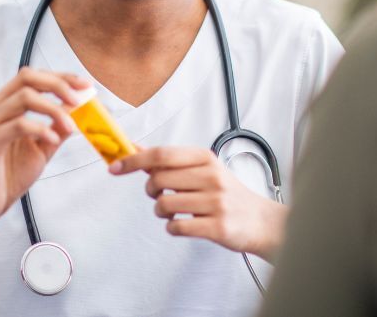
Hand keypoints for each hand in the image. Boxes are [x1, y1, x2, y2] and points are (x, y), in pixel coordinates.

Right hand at [0, 68, 87, 230]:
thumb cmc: (7, 175)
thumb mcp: (40, 148)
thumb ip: (56, 127)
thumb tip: (78, 108)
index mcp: (4, 106)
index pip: (32, 77)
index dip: (61, 76)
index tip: (85, 85)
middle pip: (27, 78)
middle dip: (58, 84)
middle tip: (79, 99)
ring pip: (24, 97)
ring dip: (54, 109)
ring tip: (70, 127)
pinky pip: (18, 125)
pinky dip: (41, 128)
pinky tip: (53, 141)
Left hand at [110, 146, 288, 259]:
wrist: (261, 221)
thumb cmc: (228, 194)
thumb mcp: (204, 170)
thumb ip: (170, 162)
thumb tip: (135, 149)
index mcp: (206, 159)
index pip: (162, 154)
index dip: (133, 160)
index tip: (115, 166)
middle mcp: (212, 177)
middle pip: (158, 180)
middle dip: (151, 191)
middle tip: (160, 195)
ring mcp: (216, 202)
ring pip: (164, 205)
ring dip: (161, 212)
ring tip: (174, 212)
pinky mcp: (218, 227)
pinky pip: (176, 227)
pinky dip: (173, 228)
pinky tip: (184, 224)